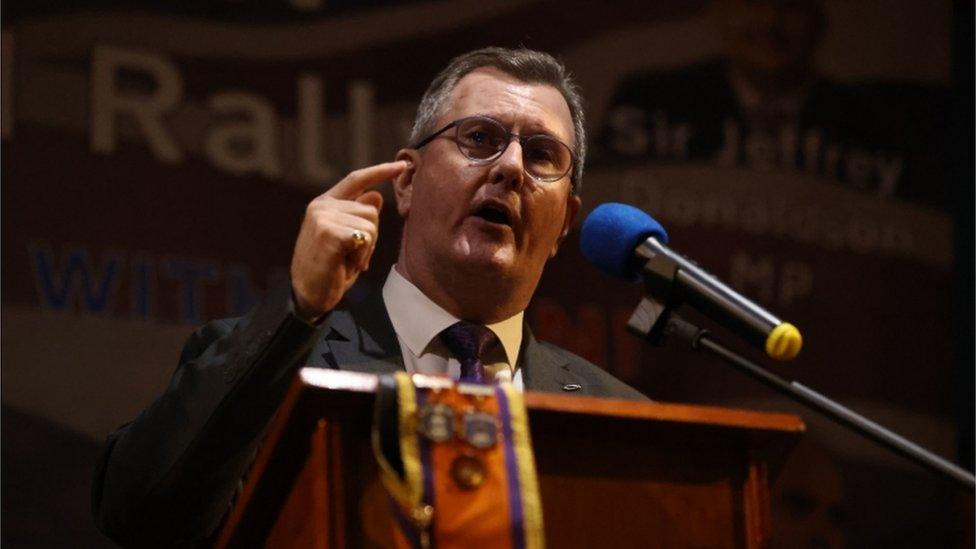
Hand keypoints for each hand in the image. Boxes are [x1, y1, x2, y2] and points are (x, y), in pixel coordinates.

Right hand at [290, 161, 408, 319]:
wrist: (310, 295)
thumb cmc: (330, 269)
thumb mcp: (350, 239)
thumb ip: (360, 216)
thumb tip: (377, 195)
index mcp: (325, 203)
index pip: (357, 179)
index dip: (381, 171)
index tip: (403, 165)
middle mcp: (322, 205)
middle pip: (371, 209)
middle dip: (371, 236)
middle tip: (352, 255)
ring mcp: (323, 217)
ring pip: (371, 224)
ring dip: (366, 248)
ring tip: (346, 260)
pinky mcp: (328, 232)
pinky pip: (365, 237)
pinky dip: (362, 255)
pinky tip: (345, 264)